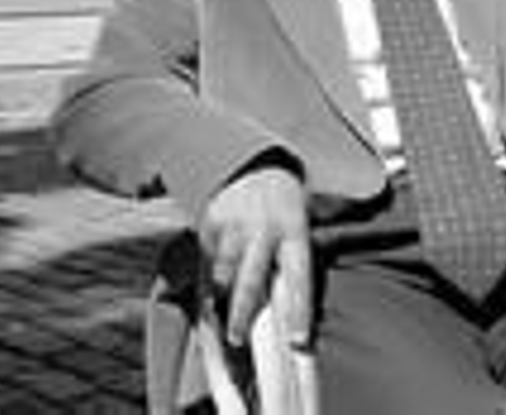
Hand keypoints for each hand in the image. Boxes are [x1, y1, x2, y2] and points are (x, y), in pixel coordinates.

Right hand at [198, 163, 310, 347]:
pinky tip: (212, 288)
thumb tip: (287, 315)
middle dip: (242, 314)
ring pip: (223, 273)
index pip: (299, 277)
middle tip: (238, 340)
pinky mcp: (211, 222)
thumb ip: (290, 265)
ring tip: (222, 320)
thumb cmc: (282, 207)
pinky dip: (208, 280)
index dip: (298, 311)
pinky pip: (206, 261)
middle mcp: (264, 228)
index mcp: (295, 230)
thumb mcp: (298, 228)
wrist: (255, 165)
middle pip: (251, 279)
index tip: (297, 340)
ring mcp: (235, 225)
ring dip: (221, 299)